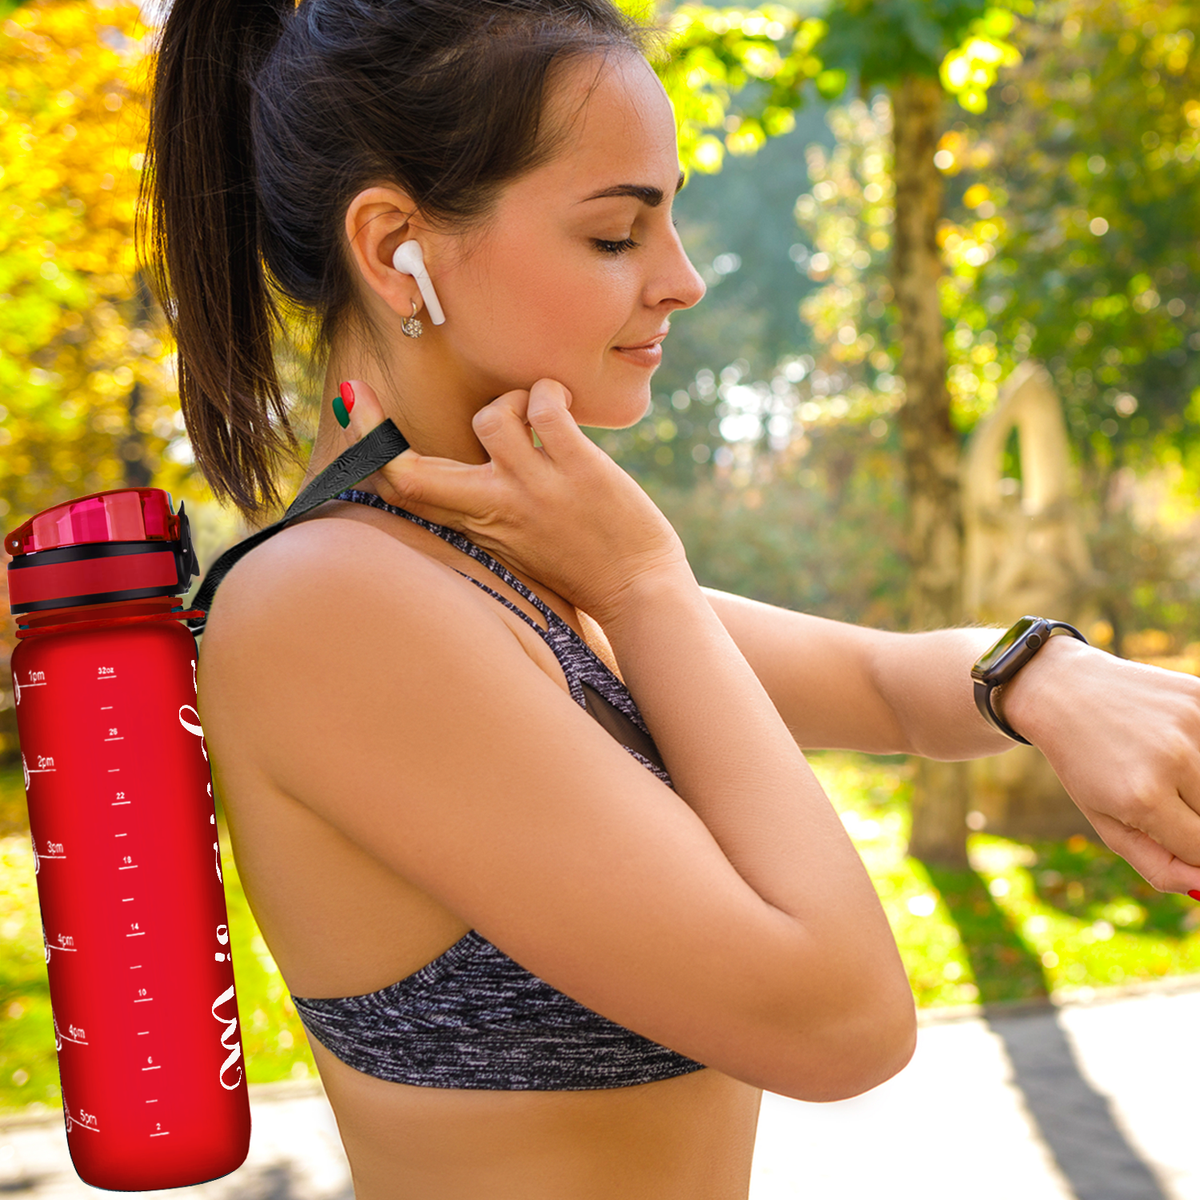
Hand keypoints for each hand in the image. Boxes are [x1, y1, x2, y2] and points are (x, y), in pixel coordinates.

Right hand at [335, 378, 690, 623]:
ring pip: (489, 418)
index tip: (349, 410)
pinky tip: (561, 403)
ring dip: (509, 401)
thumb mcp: (516, 542)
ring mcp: (534, 489)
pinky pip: (544, 407)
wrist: (639, 595)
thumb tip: (472, 461)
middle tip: (358, 389)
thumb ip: (487, 507)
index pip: (404, 493)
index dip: (367, 452)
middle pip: (409, 472)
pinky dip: (548, 392)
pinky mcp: (576, 469)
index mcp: (476, 527)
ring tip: (534, 414)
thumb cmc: (583, 566)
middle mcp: (495, 509)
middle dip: (373, 427)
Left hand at [1004, 635, 1199, 894]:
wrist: (1062, 690)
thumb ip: (1159, 864)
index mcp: (1144, 798)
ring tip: (1165, 768)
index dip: (1192, 850)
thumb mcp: (1106, 821)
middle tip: (1165, 796)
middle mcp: (1174, 758)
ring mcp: (1192, 722)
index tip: (1173, 832)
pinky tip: (1175, 742)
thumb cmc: (1083, 764)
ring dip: (1198, 783)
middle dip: (1194, 814)